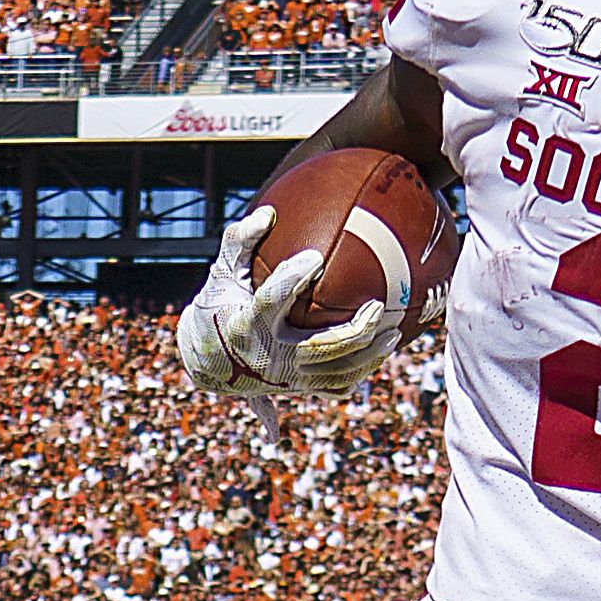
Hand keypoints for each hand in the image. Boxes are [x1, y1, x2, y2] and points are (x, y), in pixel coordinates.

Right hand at [172, 206, 399, 403]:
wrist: (207, 361)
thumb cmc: (219, 307)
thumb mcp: (221, 274)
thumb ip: (240, 241)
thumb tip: (268, 213)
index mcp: (245, 324)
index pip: (271, 300)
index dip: (292, 279)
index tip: (314, 258)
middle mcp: (268, 356)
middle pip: (319, 348)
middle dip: (353, 331)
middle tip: (376, 307)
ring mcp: (285, 378)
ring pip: (335, 373)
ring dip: (368, 356)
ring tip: (394, 333)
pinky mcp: (296, 388)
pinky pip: (335, 387)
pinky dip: (359, 374)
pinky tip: (379, 355)